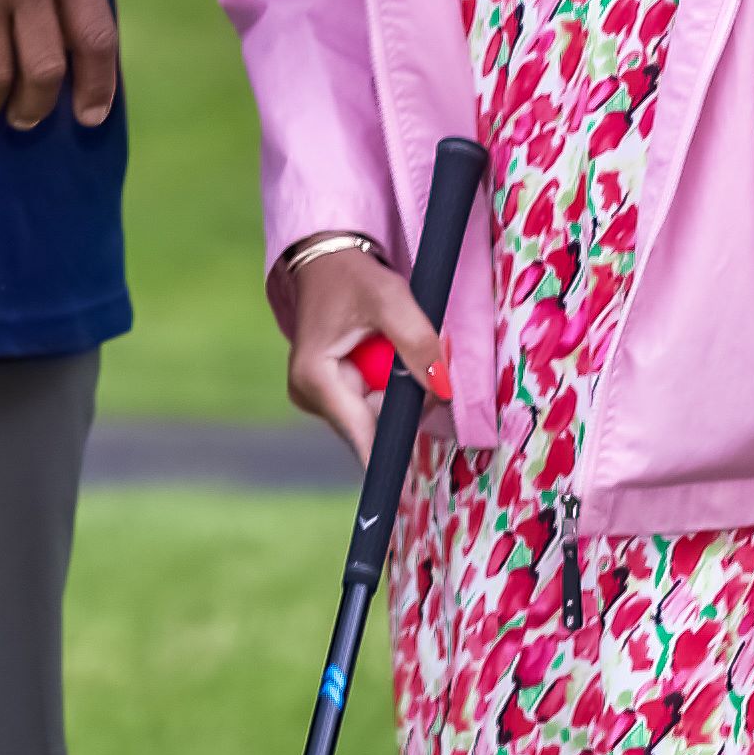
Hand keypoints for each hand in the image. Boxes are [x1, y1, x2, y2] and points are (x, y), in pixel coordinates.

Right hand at [270, 238, 441, 445]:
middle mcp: (310, 395)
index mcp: (315, 378)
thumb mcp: (391, 300)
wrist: (324, 258)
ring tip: (398, 345)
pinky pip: (369, 403)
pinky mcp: (329, 391)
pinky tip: (387, 355)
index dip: (388, 460)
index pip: (360, 434)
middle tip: (422, 360)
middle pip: (372, 425)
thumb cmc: (353, 276)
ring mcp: (318, 396)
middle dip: (405, 402)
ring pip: (374, 415)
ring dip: (398, 391)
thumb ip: (418, 342)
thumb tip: (443, 389)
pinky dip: (388, 385)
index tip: (406, 496)